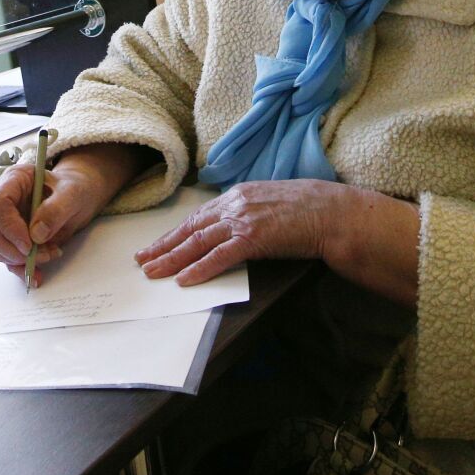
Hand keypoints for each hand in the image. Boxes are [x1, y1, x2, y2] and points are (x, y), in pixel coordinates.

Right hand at [0, 157, 111, 286]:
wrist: (77, 198)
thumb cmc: (73, 188)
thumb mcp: (72, 193)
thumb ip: (55, 209)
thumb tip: (37, 233)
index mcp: (14, 181)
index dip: (9, 227)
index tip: (29, 243)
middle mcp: (4, 201)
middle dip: (14, 250)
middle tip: (40, 255)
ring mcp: (6, 221)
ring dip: (22, 260)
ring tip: (50, 253)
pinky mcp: (13, 239)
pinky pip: (9, 259)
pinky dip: (22, 269)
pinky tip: (37, 273)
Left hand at [135, 180, 343, 285]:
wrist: (332, 212)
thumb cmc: (308, 209)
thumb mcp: (270, 203)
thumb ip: (248, 212)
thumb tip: (232, 229)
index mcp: (237, 195)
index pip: (198, 217)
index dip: (175, 233)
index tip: (157, 244)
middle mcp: (234, 204)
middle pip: (190, 229)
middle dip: (163, 246)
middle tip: (142, 260)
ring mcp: (243, 220)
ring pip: (198, 242)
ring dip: (172, 259)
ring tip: (153, 272)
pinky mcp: (253, 238)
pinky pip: (219, 257)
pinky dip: (200, 269)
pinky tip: (184, 280)